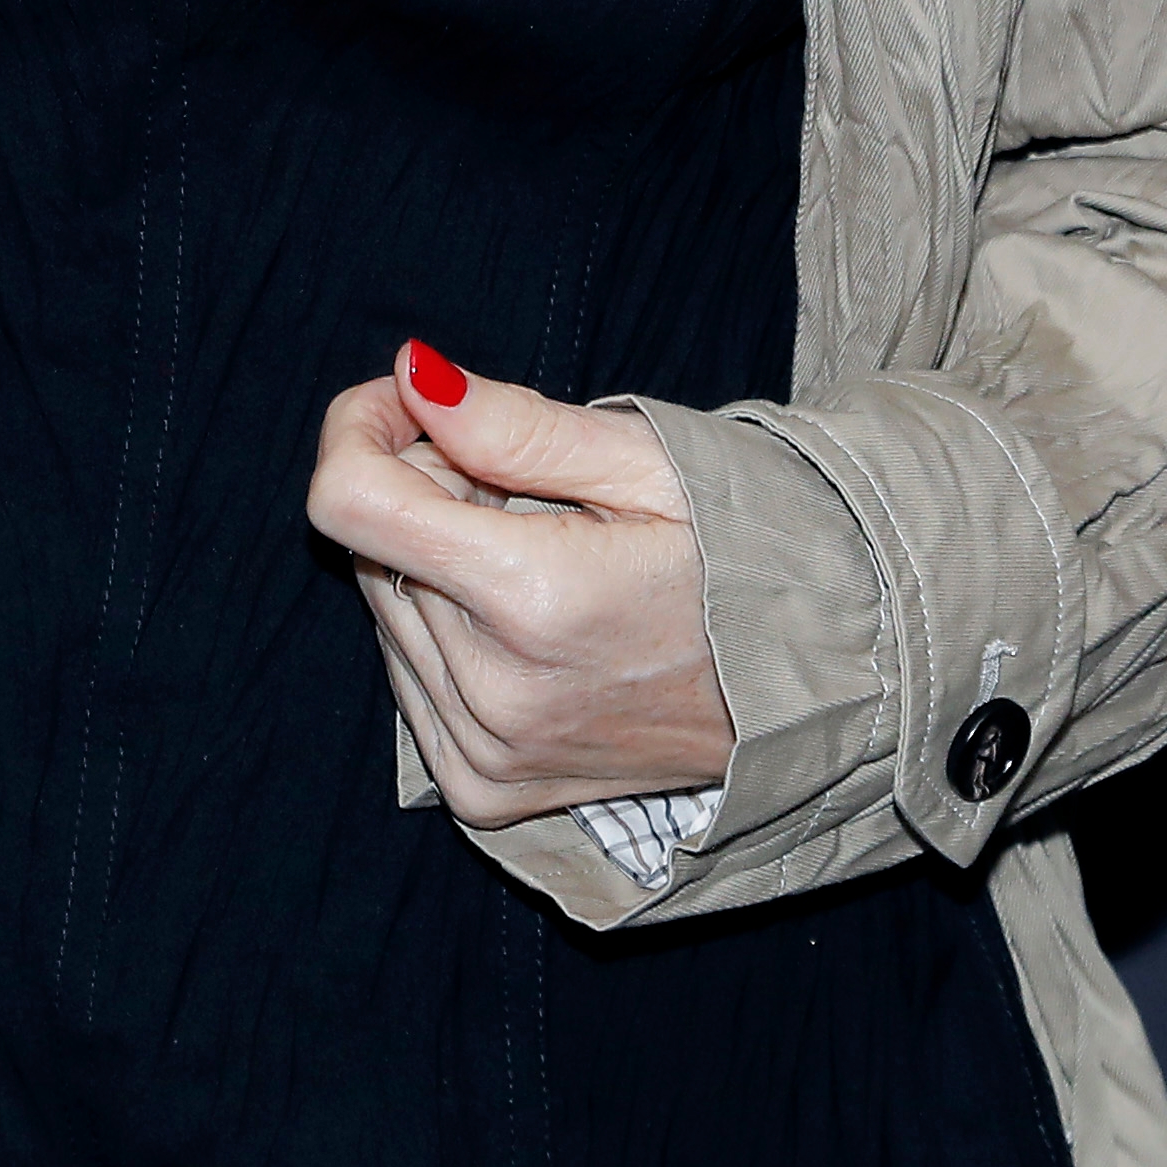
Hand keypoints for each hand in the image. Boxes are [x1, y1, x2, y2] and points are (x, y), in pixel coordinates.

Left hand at [305, 342, 734, 827]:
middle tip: (525, 486)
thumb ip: (512, 426)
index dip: (357, 428)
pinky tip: (527, 621)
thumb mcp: (643, 462)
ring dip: (434, 564)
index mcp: (533, 598)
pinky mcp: (487, 791)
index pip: (349, 501)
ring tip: (544, 555)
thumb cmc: (742, 549)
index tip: (407, 401)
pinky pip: (408, 683)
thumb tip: (406, 375)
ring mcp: (488, 754)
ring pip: (385, 612)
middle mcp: (495, 692)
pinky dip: (443, 636)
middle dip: (424, 490)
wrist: (817, 681)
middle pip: (371, 549)